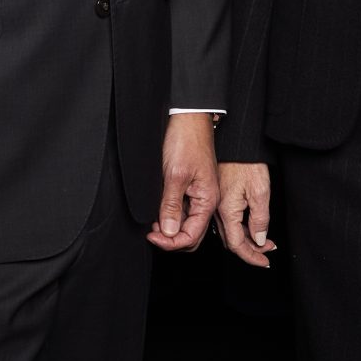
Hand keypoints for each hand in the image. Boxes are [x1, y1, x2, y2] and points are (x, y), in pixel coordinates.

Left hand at [148, 113, 220, 251]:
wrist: (189, 118)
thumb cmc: (187, 141)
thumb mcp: (175, 176)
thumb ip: (172, 206)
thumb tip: (169, 232)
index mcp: (208, 200)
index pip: (191, 236)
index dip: (171, 242)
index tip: (153, 236)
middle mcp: (206, 200)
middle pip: (191, 234)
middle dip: (171, 239)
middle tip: (152, 232)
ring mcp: (199, 194)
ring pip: (186, 223)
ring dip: (169, 227)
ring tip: (153, 221)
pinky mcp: (191, 186)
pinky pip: (183, 209)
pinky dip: (170, 214)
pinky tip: (158, 210)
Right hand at [215, 162, 277, 268]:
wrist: (235, 143)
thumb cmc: (246, 162)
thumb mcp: (260, 191)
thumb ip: (259, 219)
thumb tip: (259, 240)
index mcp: (227, 211)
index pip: (237, 245)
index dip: (252, 257)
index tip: (265, 262)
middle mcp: (218, 210)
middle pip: (232, 241)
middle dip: (251, 250)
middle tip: (268, 251)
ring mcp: (216, 204)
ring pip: (229, 231)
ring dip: (246, 239)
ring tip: (264, 240)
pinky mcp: (218, 197)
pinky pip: (227, 221)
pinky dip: (240, 228)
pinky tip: (250, 225)